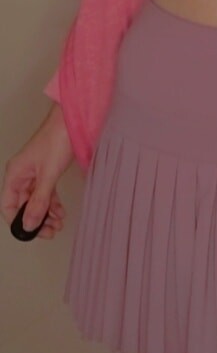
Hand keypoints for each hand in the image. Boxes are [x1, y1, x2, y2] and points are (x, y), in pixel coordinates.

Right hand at [1, 106, 72, 239]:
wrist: (72, 121)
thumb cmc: (57, 139)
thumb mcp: (48, 175)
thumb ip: (38, 201)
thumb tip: (29, 224)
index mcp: (14, 174)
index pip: (8, 205)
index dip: (18, 221)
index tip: (32, 232)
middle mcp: (22, 174)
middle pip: (22, 205)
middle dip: (36, 220)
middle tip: (51, 231)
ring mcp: (34, 173)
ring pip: (35, 200)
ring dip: (46, 214)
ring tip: (58, 224)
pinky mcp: (46, 171)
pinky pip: (45, 193)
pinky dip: (53, 204)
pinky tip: (61, 212)